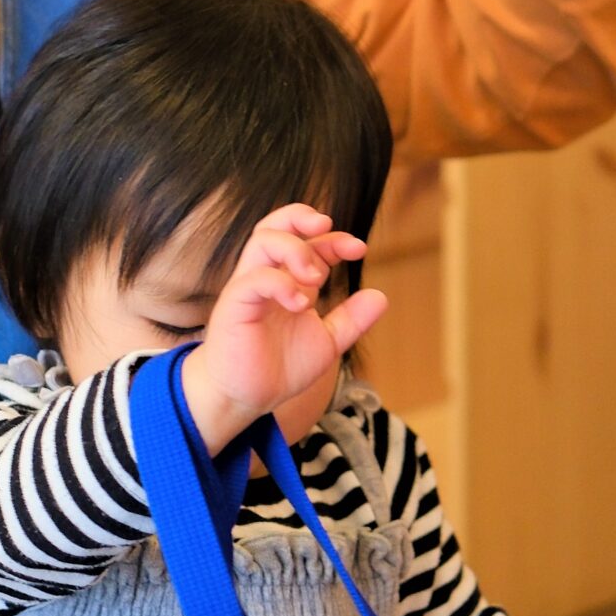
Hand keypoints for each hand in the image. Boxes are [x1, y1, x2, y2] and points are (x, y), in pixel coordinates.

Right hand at [179, 205, 383, 451]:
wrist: (245, 399)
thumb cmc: (278, 368)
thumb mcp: (327, 342)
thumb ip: (351, 320)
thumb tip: (381, 296)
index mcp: (289, 282)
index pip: (309, 242)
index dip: (335, 239)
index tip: (359, 249)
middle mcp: (267, 277)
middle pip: (275, 225)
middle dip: (301, 216)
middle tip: (327, 227)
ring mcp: (248, 288)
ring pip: (262, 240)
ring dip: (295, 248)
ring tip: (315, 277)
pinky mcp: (234, 305)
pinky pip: (253, 279)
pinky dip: (281, 283)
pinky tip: (300, 304)